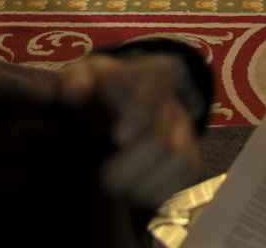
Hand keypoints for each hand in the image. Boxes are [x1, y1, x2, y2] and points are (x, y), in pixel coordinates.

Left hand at [58, 53, 202, 206]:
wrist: (123, 101)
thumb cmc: (100, 89)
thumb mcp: (84, 75)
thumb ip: (75, 79)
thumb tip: (74, 93)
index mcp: (157, 73)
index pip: (156, 92)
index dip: (140, 115)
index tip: (119, 138)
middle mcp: (177, 101)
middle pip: (166, 135)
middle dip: (135, 163)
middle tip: (106, 179)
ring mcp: (187, 129)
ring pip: (181, 159)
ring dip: (147, 181)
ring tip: (119, 189)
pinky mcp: (191, 154)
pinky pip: (187, 175)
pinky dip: (162, 189)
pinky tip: (134, 193)